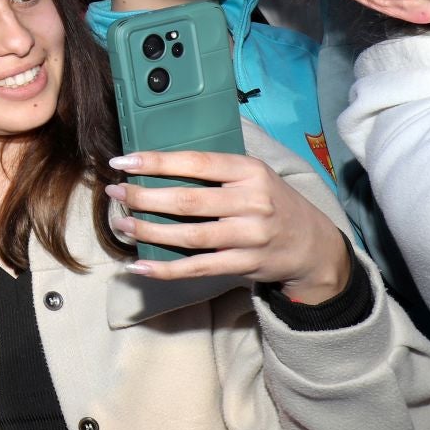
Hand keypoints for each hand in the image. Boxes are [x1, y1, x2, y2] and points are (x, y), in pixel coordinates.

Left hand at [107, 151, 353, 303]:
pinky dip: (166, 269)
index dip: (157, 161)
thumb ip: (216, 170)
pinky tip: (139, 266)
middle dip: (144, 197)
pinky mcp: (246, 264)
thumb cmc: (272, 203)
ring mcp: (250, 236)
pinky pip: (198, 268)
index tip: (123, 160)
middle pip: (187, 201)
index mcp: (250, 172)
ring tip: (122, 224)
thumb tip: (157, 162)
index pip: (197, 162)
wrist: (314, 246)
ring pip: (189, 236)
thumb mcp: (254, 176)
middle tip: (115, 191)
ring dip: (149, 231)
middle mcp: (252, 203)